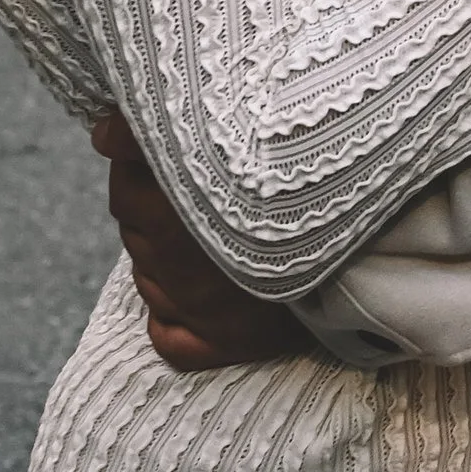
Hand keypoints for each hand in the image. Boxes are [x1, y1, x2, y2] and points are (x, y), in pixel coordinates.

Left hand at [89, 110, 308, 373]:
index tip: (139, 150)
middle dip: (149, 207)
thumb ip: (165, 132)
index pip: (125, 184)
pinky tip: (192, 295)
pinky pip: (168, 335)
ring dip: (162, 258)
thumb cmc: (305, 180)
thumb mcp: (241, 140)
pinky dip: (171, 316)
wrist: (367, 245)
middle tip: (190, 188)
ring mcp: (197, 305)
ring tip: (206, 233)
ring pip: (147, 278)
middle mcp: (181, 257)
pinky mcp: (220, 342)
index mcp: (182, 202)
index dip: (133, 165)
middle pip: (133, 229)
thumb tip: (103, 129)